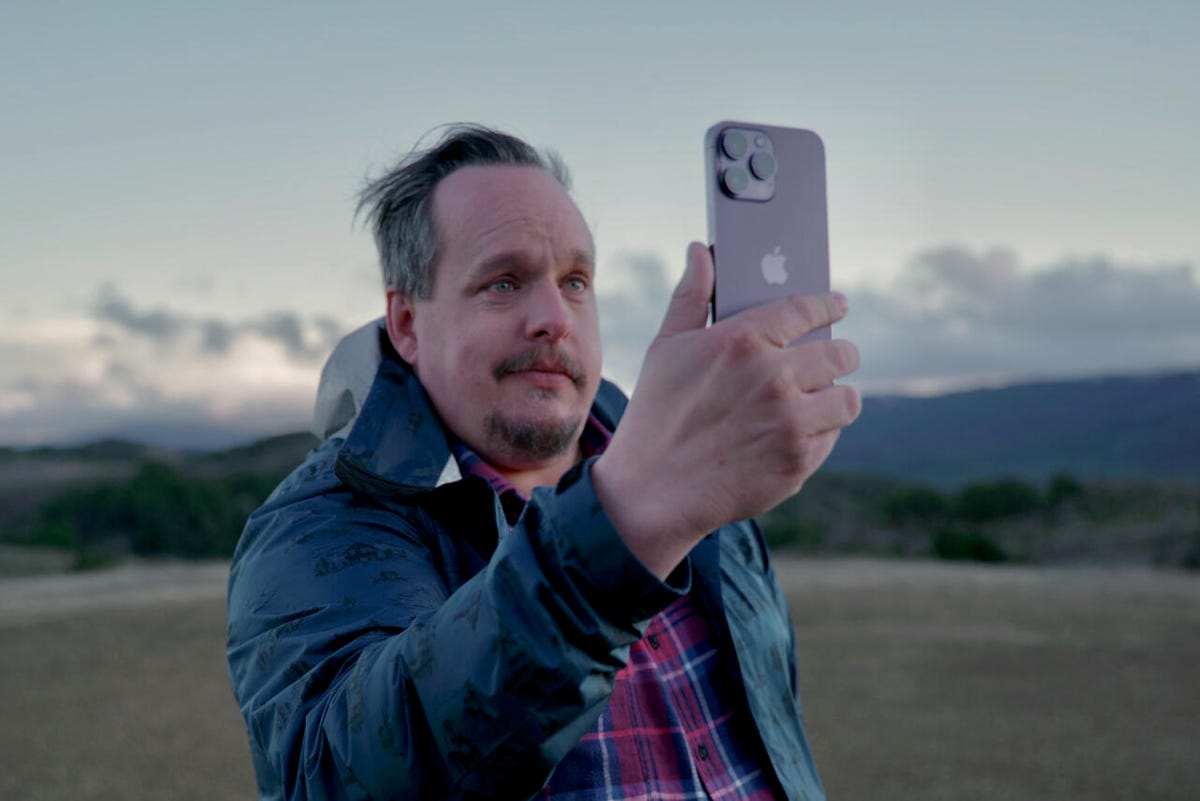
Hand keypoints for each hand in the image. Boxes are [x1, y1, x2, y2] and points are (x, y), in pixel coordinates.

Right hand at [593, 242, 860, 577]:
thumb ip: (690, 296)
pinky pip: (831, 437)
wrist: (653, 493)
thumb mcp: (665, 349)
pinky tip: (794, 436)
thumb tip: (701, 250)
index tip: (838, 305)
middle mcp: (772, 376)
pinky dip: (819, 435)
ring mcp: (790, 420)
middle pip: (839, 354)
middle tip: (835, 359)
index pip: (805, 309)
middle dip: (840, 354)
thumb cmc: (656, 416)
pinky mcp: (799, 460)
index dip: (828, 305)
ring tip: (819, 401)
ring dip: (835, 398)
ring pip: (845, 398)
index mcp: (741, 340)